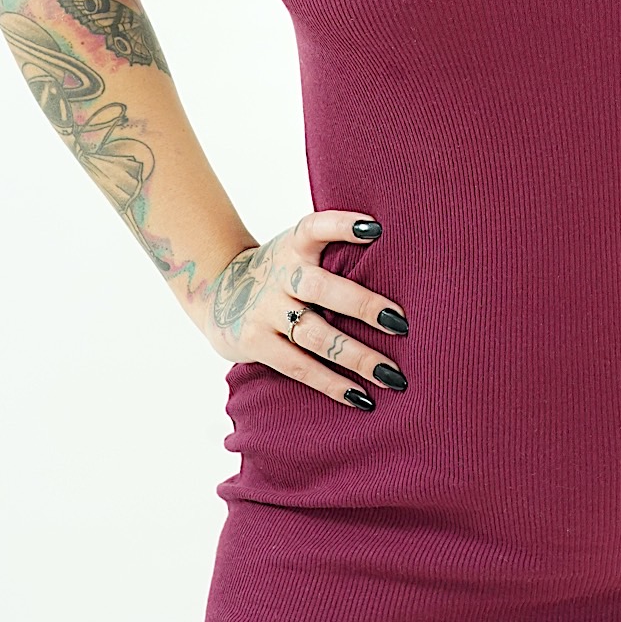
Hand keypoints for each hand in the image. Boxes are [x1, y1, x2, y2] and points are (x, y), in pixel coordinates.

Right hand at [197, 210, 409, 407]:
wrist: (217, 290)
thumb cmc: (281, 270)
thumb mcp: (298, 249)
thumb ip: (334, 251)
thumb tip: (401, 257)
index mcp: (294, 245)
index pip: (316, 227)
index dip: (343, 225)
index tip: (375, 228)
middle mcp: (280, 275)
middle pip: (321, 289)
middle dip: (363, 306)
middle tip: (402, 323)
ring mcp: (266, 310)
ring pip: (315, 335)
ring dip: (357, 357)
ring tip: (392, 374)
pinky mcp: (256, 342)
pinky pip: (299, 366)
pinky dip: (331, 383)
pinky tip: (361, 397)